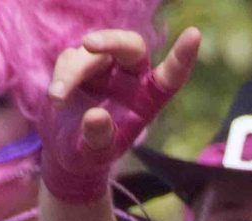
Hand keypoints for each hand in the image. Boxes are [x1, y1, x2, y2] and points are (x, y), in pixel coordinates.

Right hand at [40, 27, 199, 201]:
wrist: (65, 147)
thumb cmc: (90, 152)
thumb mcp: (93, 153)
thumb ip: (97, 138)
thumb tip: (96, 116)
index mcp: (148, 100)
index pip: (170, 76)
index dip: (181, 57)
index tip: (194, 34)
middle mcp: (132, 78)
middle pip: (131, 46)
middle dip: (111, 41)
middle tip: (88, 45)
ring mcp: (107, 67)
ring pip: (92, 53)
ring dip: (72, 72)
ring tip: (58, 100)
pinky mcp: (82, 62)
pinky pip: (71, 57)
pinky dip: (61, 75)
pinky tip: (57, 99)